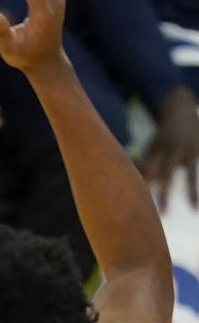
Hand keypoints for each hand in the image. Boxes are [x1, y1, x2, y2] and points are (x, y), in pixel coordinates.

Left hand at [141, 85, 198, 209]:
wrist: (180, 108)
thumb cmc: (162, 135)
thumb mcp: (151, 146)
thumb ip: (143, 163)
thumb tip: (130, 181)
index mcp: (156, 151)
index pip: (148, 171)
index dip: (144, 187)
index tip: (140, 205)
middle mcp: (172, 150)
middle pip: (167, 174)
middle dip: (165, 194)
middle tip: (162, 214)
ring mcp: (188, 150)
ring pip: (190, 174)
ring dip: (191, 192)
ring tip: (193, 207)